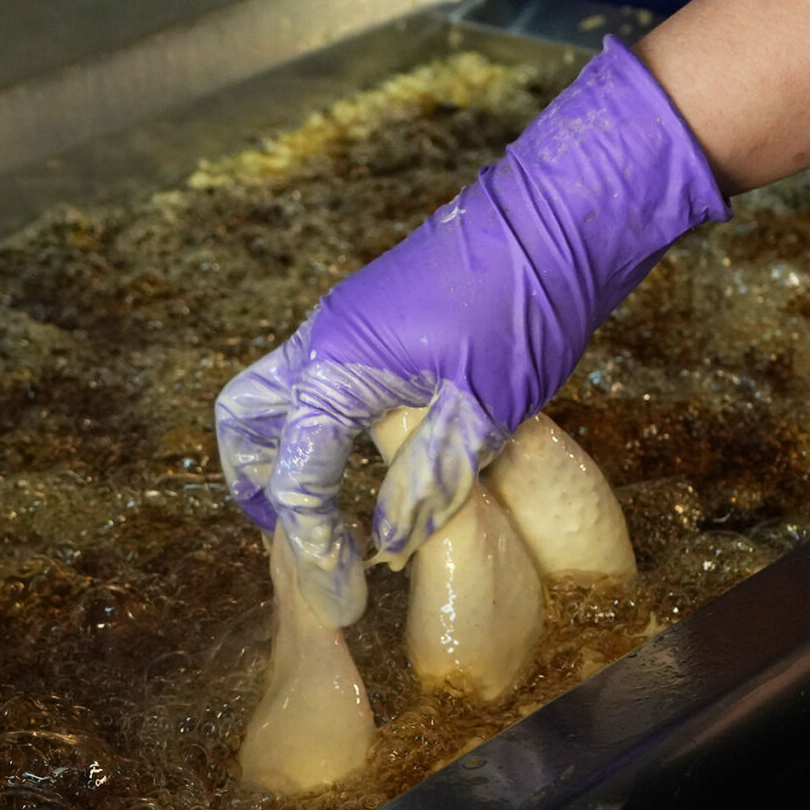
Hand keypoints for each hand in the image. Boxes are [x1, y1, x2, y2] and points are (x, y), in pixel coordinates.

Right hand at [215, 37, 727, 625]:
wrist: (561, 214)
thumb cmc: (525, 304)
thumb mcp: (484, 409)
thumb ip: (429, 480)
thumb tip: (387, 543)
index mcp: (337, 363)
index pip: (298, 473)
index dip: (313, 544)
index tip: (343, 595)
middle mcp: (324, 339)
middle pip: (248, 419)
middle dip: (257, 483)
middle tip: (289, 540)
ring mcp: (346, 323)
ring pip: (278, 394)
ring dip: (285, 454)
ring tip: (319, 513)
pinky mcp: (375, 320)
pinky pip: (317, 379)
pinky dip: (318, 428)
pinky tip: (363, 464)